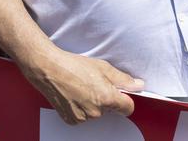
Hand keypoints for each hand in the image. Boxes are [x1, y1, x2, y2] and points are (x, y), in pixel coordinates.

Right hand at [21, 48, 144, 123]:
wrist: (50, 70)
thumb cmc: (75, 66)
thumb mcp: (103, 67)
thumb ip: (123, 79)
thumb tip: (138, 85)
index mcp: (106, 98)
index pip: (128, 108)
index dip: (126, 100)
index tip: (122, 93)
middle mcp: (95, 112)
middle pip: (111, 109)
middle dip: (107, 98)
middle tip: (96, 83)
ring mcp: (83, 118)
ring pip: (97, 113)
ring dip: (94, 103)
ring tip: (83, 87)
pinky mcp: (72, 120)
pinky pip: (84, 116)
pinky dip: (82, 108)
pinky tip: (75, 95)